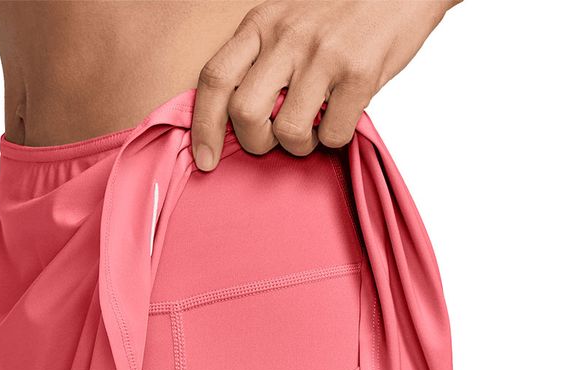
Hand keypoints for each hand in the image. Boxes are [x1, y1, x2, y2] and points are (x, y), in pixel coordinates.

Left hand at [191, 0, 460, 169]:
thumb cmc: (342, 6)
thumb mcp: (288, 16)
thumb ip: (261, 55)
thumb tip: (238, 115)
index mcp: (262, 23)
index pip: (214, 79)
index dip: (203, 128)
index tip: (204, 159)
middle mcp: (288, 36)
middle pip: (245, 114)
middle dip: (255, 143)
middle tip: (273, 139)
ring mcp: (325, 53)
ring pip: (288, 132)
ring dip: (299, 146)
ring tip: (312, 129)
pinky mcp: (361, 71)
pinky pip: (332, 133)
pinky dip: (334, 138)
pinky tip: (342, 116)